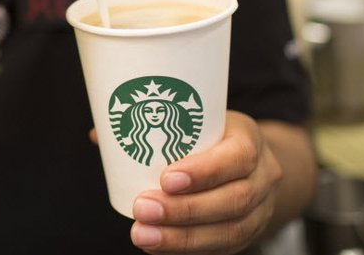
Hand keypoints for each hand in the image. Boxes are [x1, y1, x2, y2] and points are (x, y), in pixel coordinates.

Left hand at [129, 111, 283, 254]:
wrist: (250, 163)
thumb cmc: (212, 136)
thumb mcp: (196, 121)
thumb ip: (153, 127)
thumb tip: (100, 134)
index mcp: (250, 139)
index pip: (238, 156)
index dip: (205, 171)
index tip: (165, 179)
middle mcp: (263, 176)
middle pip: (233, 199)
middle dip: (185, 210)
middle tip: (142, 209)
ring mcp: (261, 209)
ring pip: (230, 230)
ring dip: (182, 237)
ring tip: (143, 234)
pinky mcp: (249, 233)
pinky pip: (223, 247)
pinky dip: (188, 248)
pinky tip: (158, 245)